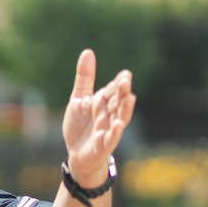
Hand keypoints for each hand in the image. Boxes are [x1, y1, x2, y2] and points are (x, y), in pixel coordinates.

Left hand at [61, 49, 136, 184]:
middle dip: (122, 92)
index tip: (125, 74)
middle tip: (125, 80)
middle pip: (118, 102)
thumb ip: (85, 78)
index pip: (113, 91)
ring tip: (130, 97)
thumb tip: (88, 51)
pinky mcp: (103, 145)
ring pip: (119, 118)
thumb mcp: (79, 99)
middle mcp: (109, 115)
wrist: (77, 155)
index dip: (118, 83)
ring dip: (124, 109)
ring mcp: (108, 130)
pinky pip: (110, 138)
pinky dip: (114, 132)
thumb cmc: (81, 126)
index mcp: (104, 103)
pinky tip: (117, 125)